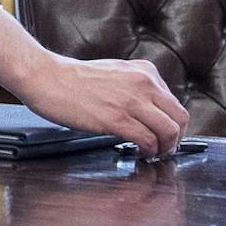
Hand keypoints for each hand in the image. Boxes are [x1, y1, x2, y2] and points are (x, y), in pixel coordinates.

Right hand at [0, 10, 189, 155]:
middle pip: (179, 118)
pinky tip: (140, 152)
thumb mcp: (113, 73)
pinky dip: (149, 151)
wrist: (45, 77)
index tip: (164, 135)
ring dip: (165, 148)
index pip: (174, 103)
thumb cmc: (71, 78)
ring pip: (168, 131)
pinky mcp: (117, 119)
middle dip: (175, 138)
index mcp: (145, 71)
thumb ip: (134, 87)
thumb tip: (146, 110)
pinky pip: (147, 140)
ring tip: (153, 153)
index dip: (173, 124)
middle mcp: (144, 84)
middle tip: (165, 149)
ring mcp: (131, 101)